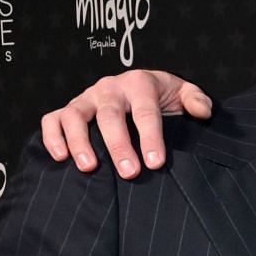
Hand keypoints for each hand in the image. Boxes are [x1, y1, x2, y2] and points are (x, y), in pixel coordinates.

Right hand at [40, 69, 211, 177]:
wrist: (140, 87)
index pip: (145, 111)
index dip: (150, 137)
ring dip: (80, 141)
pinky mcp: (70, 109)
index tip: (155, 162)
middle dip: (118, 144)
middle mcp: (110, 88)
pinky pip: (53, 119)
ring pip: (75, 115)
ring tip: (90, 168)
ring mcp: (86, 98)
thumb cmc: (163, 96)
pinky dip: (53, 136)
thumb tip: (202, 111)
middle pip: (110, 115)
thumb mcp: (184, 92)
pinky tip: (61, 157)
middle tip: (129, 172)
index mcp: (139, 83)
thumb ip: (195, 100)